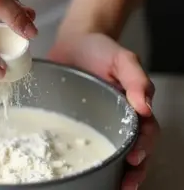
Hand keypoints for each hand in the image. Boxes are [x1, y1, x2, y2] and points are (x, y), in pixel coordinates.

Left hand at [48, 33, 159, 189]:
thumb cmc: (99, 49)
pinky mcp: (76, 121)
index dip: (144, 149)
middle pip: (132, 149)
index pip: (146, 133)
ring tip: (107, 184)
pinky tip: (79, 167)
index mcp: (132, 106)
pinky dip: (85, 156)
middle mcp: (116, 117)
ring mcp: (96, 121)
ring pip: (109, 150)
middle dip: (132, 170)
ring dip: (112, 170)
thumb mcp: (122, 59)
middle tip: (125, 184)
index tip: (135, 159)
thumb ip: (136, 79)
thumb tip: (145, 106)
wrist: (72, 43)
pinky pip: (82, 141)